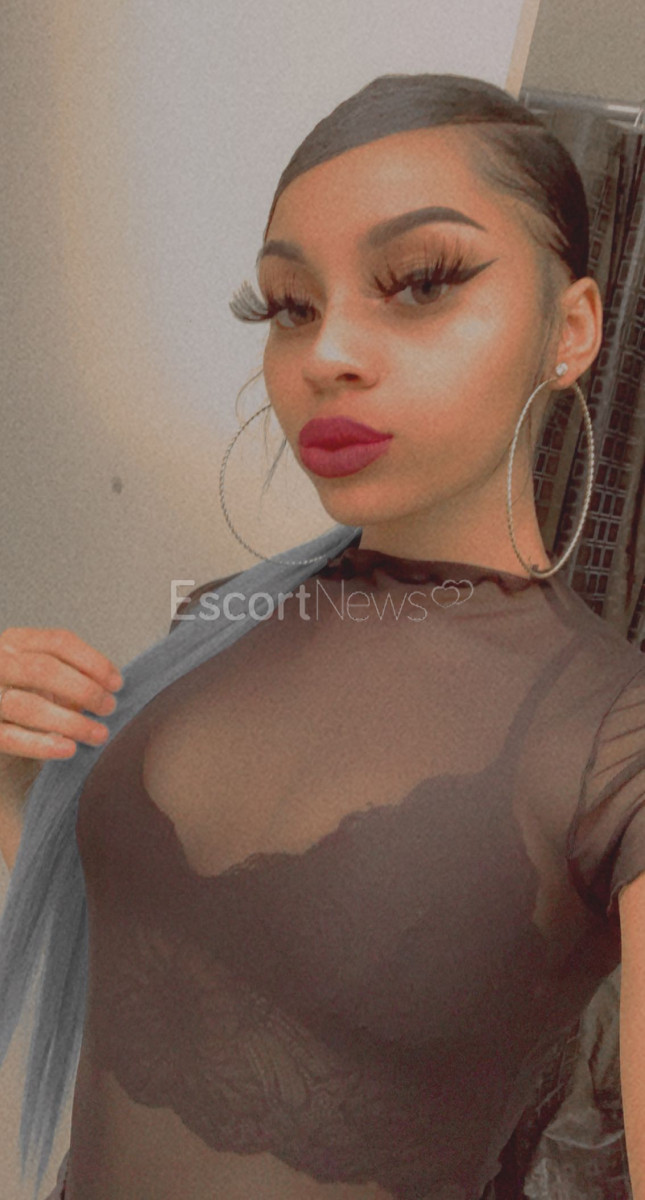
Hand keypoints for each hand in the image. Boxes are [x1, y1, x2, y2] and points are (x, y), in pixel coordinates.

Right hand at [0, 626, 122, 763]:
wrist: (0, 724)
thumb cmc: (30, 695)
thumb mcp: (50, 676)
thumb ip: (75, 673)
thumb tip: (112, 686)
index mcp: (17, 642)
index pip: (59, 642)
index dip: (93, 662)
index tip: (116, 684)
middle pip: (43, 669)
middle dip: (83, 689)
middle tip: (108, 707)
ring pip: (28, 706)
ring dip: (70, 722)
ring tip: (98, 734)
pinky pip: (11, 738)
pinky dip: (42, 744)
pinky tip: (68, 749)